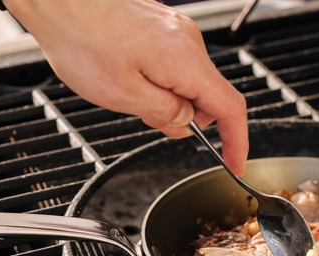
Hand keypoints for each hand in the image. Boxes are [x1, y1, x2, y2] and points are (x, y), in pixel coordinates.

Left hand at [4, 0, 248, 174]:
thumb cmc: (82, 38)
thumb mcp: (123, 94)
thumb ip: (164, 113)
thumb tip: (185, 121)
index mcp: (186, 62)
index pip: (231, 108)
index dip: (237, 141)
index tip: (235, 164)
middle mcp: (188, 42)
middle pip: (209, 95)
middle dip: (189, 118)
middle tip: (151, 121)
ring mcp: (176, 32)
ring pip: (189, 81)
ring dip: (170, 98)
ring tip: (130, 93)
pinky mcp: (162, 28)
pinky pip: (175, 64)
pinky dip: (161, 81)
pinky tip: (129, 77)